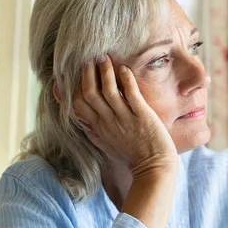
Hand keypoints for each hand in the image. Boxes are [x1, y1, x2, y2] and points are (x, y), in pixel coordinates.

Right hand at [73, 55, 177, 177]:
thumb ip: (95, 133)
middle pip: (89, 94)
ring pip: (108, 91)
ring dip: (105, 72)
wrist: (154, 170)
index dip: (73, 87)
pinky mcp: (142, 116)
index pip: (78, 105)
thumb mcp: (108, 145)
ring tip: (104, 58)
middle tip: (89, 59)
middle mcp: (108, 122)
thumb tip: (85, 124)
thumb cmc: (133, 157)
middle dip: (88, 74)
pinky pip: (131, 94)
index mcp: (99, 128)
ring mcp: (125, 118)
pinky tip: (124, 69)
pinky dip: (126, 80)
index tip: (74, 73)